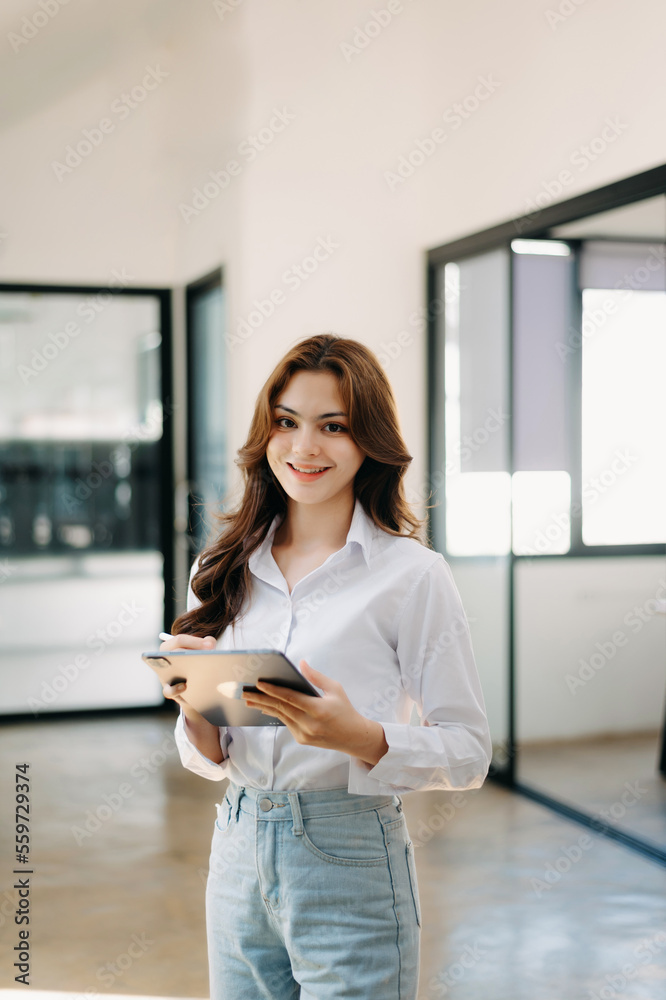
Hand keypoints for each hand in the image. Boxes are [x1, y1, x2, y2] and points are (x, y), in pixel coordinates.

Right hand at [160, 633, 216, 728]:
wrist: (197, 684)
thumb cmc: (197, 662)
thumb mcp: (202, 650)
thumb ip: (206, 643)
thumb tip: (210, 643)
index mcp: (171, 647)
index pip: (180, 640)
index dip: (195, 641)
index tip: (210, 645)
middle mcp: (164, 660)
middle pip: (174, 652)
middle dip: (192, 651)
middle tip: (210, 652)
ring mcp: (165, 675)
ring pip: (166, 671)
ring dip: (181, 668)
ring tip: (197, 665)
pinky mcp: (169, 690)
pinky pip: (168, 691)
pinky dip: (174, 689)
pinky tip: (185, 686)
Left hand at [241, 660, 388, 765]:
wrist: (353, 737)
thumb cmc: (344, 709)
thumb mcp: (335, 689)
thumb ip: (316, 677)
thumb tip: (301, 664)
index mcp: (319, 709)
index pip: (291, 698)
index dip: (273, 690)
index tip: (259, 682)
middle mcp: (310, 723)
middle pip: (280, 708)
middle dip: (261, 698)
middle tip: (245, 691)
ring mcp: (304, 734)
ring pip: (280, 716)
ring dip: (264, 707)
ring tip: (249, 699)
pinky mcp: (301, 739)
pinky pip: (285, 723)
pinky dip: (275, 714)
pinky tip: (265, 707)